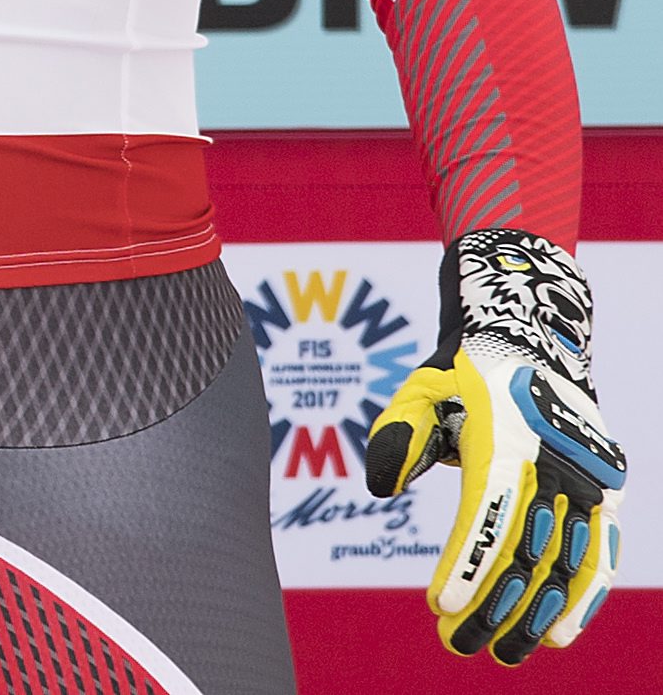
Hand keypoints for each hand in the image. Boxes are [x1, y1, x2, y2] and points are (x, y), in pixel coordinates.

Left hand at [367, 228, 625, 662]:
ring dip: (537, 613)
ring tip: (505, 653)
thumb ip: (401, 433)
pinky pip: (601, 552)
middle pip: (527, 548)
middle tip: (456, 643)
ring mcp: (590, 477)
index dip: (469, 563)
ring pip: (569, 561)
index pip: (490, 512)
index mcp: (508, 435)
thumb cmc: (462, 373)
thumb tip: (381, 487)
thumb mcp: (421, 389)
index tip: (443, 606)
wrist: (530, 337)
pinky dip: (583, 597)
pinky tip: (559, 635)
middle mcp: (557, 460)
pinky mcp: (608, 490)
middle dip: (493, 603)